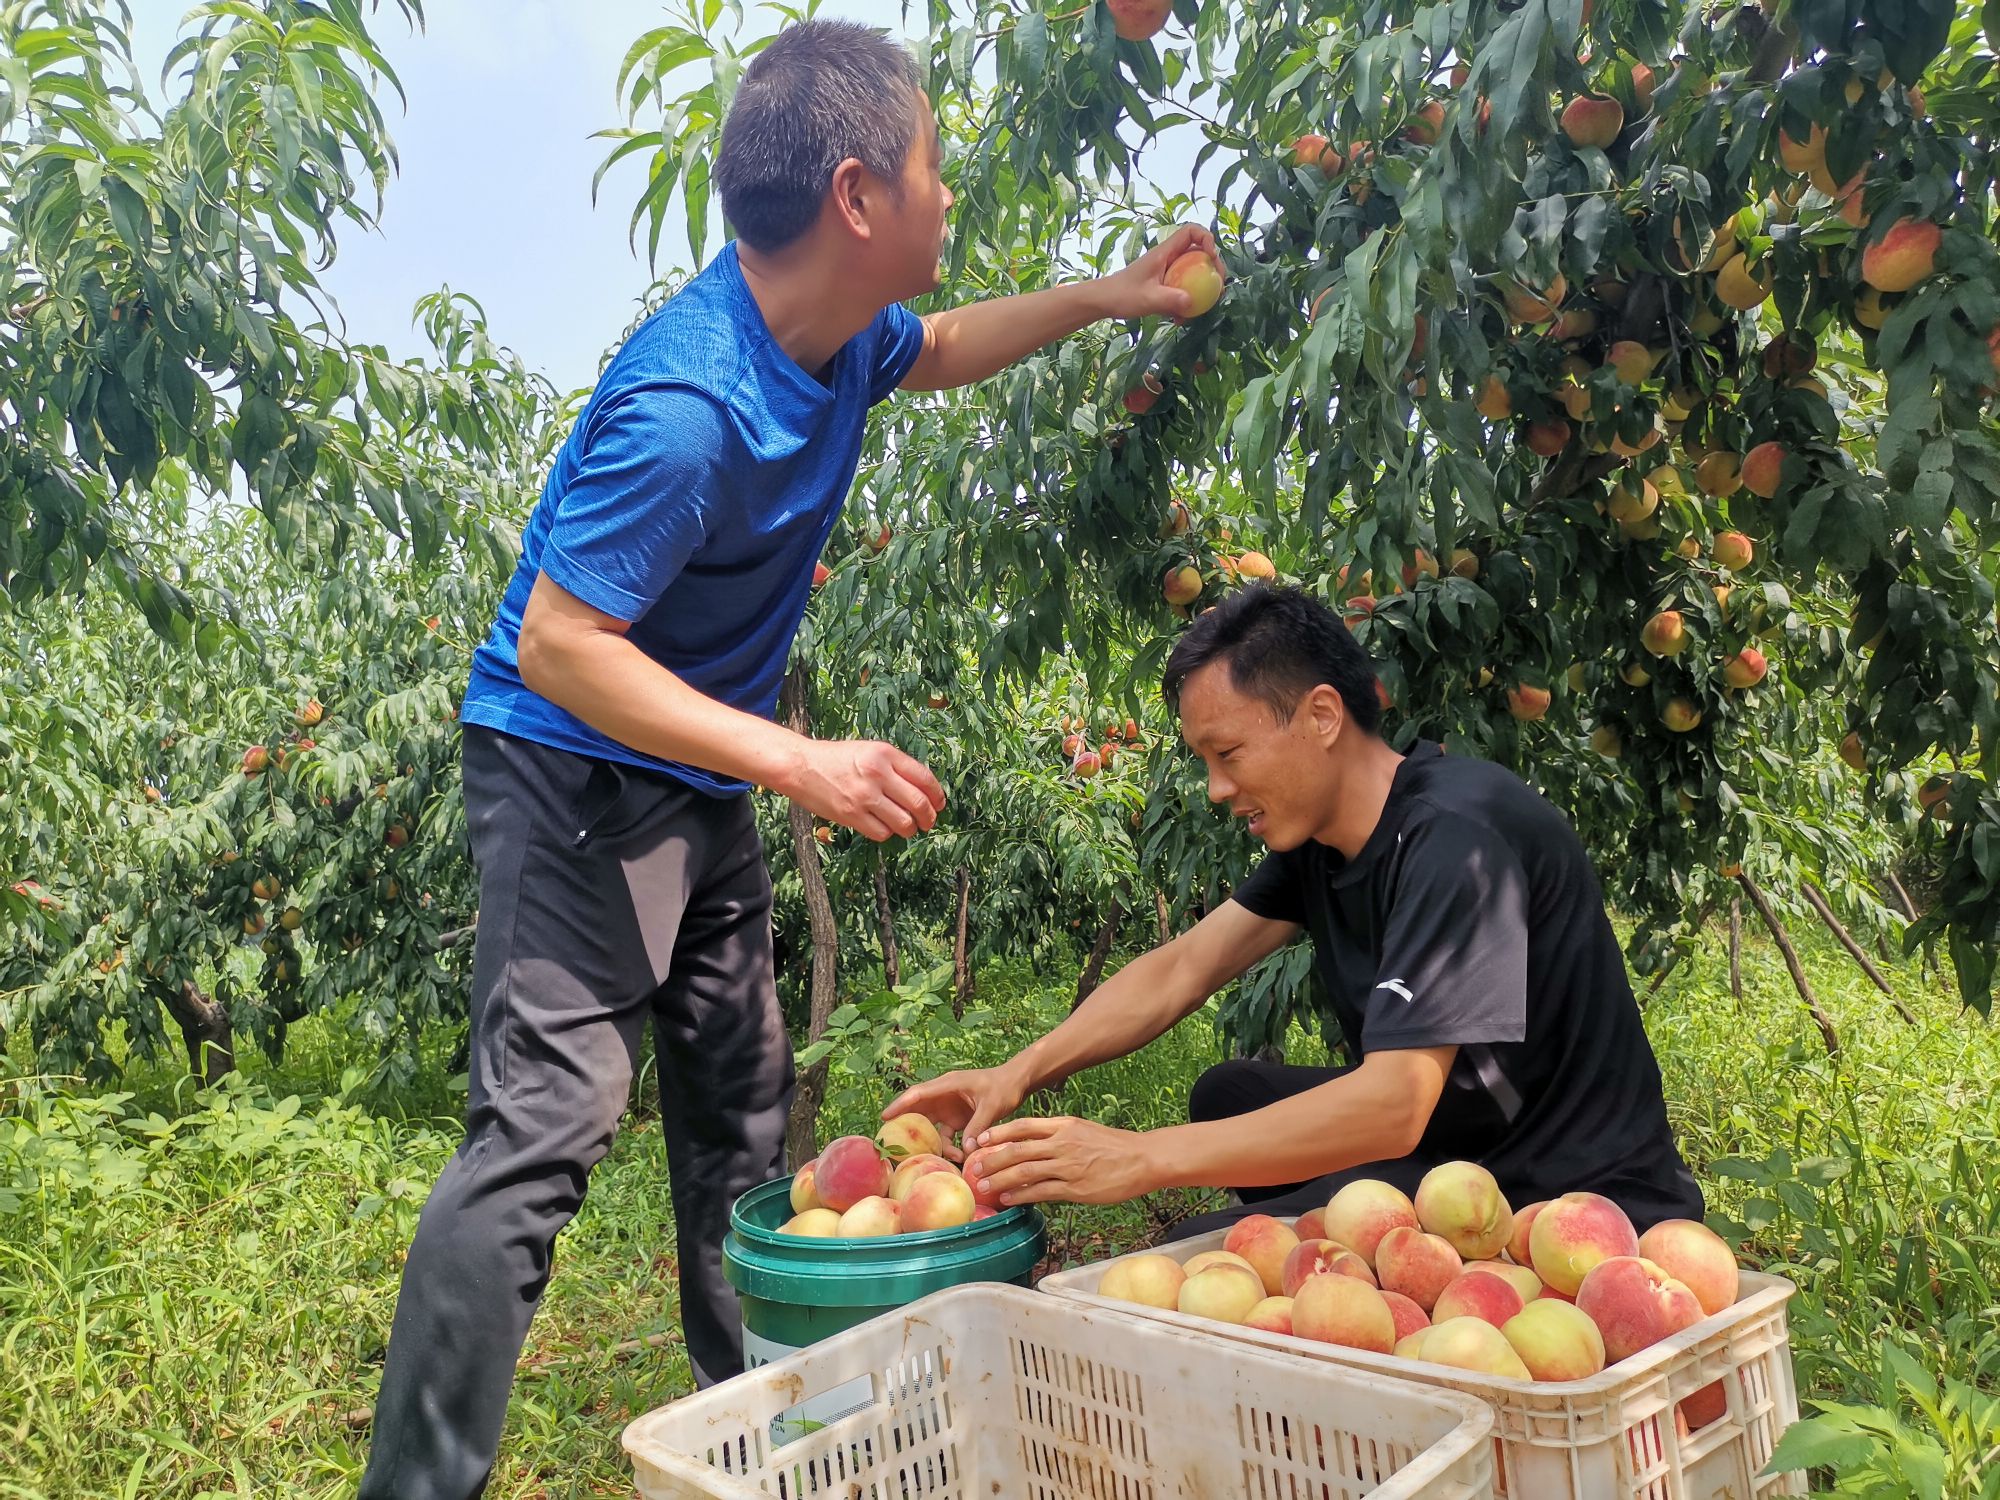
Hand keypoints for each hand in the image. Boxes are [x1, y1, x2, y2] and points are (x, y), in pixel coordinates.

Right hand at [786, 737, 944, 840]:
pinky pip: (882, 833)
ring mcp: (864, 796)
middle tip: (929, 821)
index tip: (939, 803)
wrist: (801, 766)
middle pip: (918, 803)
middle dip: (929, 817)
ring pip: (904, 822)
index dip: (937, 795)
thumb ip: (895, 766)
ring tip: (908, 827)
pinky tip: (885, 827)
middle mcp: (878, 774)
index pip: (924, 778)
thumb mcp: (869, 750)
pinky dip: (888, 833)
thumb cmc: (836, 758)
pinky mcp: (851, 815)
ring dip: (910, 828)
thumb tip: (922, 790)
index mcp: (885, 754)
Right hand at [881, 1066, 1026, 1160]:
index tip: (885, 1117)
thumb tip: (966, 1150)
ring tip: (950, 1157)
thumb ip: (978, 1126)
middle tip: (895, 1145)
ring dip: (935, 1144)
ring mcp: (949, 1108)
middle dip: (907, 1127)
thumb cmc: (1004, 1087)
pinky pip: (945, 1136)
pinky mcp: (957, 1119)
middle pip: (918, 1112)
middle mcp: (944, 1096)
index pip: (918, 1094)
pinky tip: (960, 1156)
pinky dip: (949, 1147)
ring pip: (931, 1128)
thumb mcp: (992, 1106)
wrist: (1017, 1083)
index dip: (900, 1105)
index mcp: (948, 1085)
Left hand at [962, 1116, 1159, 1206]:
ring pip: (1025, 1172)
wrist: (1143, 1159)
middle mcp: (1063, 1143)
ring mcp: (1068, 1166)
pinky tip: (1008, 1199)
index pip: (1023, 1126)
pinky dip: (1021, 1196)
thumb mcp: (1083, 1130)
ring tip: (983, 1187)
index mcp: (1064, 1126)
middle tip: (973, 1168)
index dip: (998, 1133)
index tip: (980, 1140)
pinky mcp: (1076, 1188)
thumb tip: (1030, 1144)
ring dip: (1000, 1180)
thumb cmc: (1113, 1145)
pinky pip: (1041, 1192)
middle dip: (991, 1160)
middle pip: (1017, 1150)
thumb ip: (1057, 1135)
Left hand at [1093, 223, 1225, 322]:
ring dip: (1201, 289)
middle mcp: (1169, 258)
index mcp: (1165, 252)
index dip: (1207, 238)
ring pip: (1193, 273)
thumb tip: (1191, 302)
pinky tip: (1179, 319)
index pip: (1191, 232)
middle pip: (1200, 253)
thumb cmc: (1121, 295)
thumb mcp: (1147, 299)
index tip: (1211, 258)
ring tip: (1200, 308)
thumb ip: (1169, 300)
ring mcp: (1167, 272)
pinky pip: (1183, 288)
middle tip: (1217, 287)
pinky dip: (1185, 302)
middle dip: (1213, 268)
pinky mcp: (1164, 285)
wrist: (1102, 302)